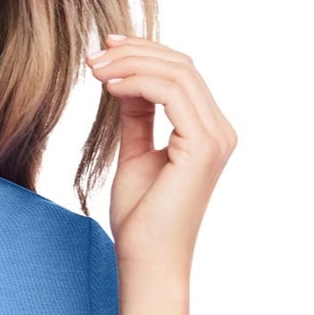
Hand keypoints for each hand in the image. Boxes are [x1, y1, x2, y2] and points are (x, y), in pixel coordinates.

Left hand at [86, 35, 236, 265]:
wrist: (147, 262)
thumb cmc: (141, 220)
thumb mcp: (135, 154)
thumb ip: (137, 116)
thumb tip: (124, 80)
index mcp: (207, 132)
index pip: (181, 75)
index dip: (143, 55)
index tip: (103, 52)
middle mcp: (219, 131)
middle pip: (182, 66)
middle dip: (135, 53)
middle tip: (93, 56)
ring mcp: (216, 137)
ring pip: (178, 73)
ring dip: (131, 64)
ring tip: (95, 69)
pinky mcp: (203, 146)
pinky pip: (172, 93)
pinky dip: (138, 82)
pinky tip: (109, 87)